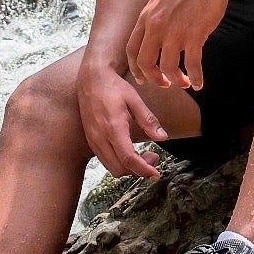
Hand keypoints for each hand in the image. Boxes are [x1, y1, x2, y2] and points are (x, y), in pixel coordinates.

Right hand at [77, 61, 168, 179]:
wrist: (91, 79)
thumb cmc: (114, 87)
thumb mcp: (135, 99)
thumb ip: (148, 120)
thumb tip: (163, 138)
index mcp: (113, 127)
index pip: (128, 158)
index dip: (143, 170)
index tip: (156, 174)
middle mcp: (100, 137)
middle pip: (120, 168)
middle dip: (139, 170)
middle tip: (154, 157)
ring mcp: (93, 140)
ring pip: (112, 167)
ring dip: (130, 168)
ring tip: (145, 155)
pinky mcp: (91, 140)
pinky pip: (106, 160)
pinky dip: (120, 162)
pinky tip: (130, 151)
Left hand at [126, 0, 230, 93]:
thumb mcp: (160, 0)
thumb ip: (153, 19)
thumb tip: (153, 36)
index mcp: (146, 17)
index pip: (131, 49)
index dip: (135, 68)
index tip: (143, 78)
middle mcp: (156, 26)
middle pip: (145, 62)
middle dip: (153, 78)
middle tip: (164, 83)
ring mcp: (175, 31)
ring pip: (168, 67)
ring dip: (176, 80)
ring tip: (184, 83)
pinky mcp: (195, 34)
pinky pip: (192, 64)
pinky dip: (196, 77)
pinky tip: (199, 83)